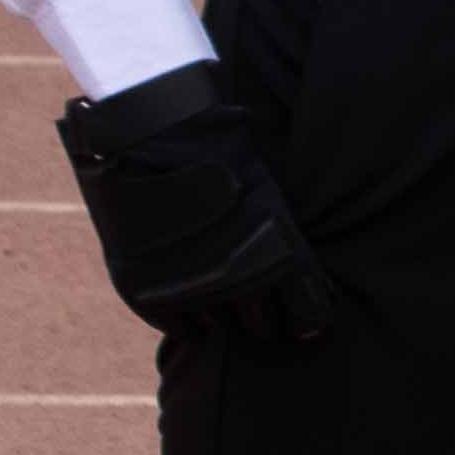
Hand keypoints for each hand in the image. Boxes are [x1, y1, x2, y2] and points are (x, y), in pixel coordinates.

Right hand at [51, 62, 330, 346]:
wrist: (147, 127)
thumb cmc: (214, 144)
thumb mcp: (262, 180)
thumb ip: (279, 228)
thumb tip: (299, 271)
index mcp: (277, 250)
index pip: (306, 312)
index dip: (307, 317)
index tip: (308, 322)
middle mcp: (238, 275)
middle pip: (263, 325)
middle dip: (266, 320)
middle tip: (265, 314)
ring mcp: (190, 284)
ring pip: (221, 327)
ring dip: (226, 319)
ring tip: (228, 310)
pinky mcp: (147, 288)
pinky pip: (179, 326)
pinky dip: (189, 325)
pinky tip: (196, 319)